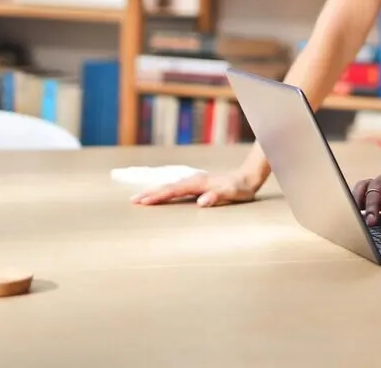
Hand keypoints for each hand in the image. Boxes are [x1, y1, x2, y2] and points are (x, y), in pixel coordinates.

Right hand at [130, 169, 260, 206]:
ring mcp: (194, 182)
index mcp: (198, 184)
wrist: (247, 177)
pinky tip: (160, 195)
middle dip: (150, 193)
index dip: (158, 196)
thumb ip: (217, 197)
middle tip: (133, 201)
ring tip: (140, 198)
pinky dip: (165, 191)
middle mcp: (193, 181)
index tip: (143, 201)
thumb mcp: (231, 194)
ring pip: (170, 186)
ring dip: (155, 192)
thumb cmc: (240, 188)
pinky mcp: (196, 185)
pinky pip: (176, 188)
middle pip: (167, 187)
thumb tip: (201, 202)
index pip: (173, 190)